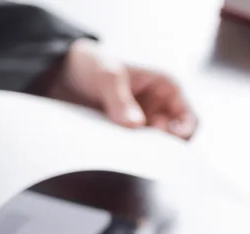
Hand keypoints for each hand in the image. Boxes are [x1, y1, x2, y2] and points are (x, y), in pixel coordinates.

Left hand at [48, 38, 196, 139]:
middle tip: (133, 150)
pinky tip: (108, 153)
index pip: (190, 120)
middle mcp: (157, 107)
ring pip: (149, 146)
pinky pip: (128, 148)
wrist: (59, 72)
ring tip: (118, 152)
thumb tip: (136, 125)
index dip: (182, 136)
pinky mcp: (119, 132)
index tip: (158, 143)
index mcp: (166, 88)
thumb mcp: (107, 77)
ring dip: (138, 151)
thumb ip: (120, 100)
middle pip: (172, 139)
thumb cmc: (92, 64)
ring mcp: (138, 121)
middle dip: (158, 147)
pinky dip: (122, 153)